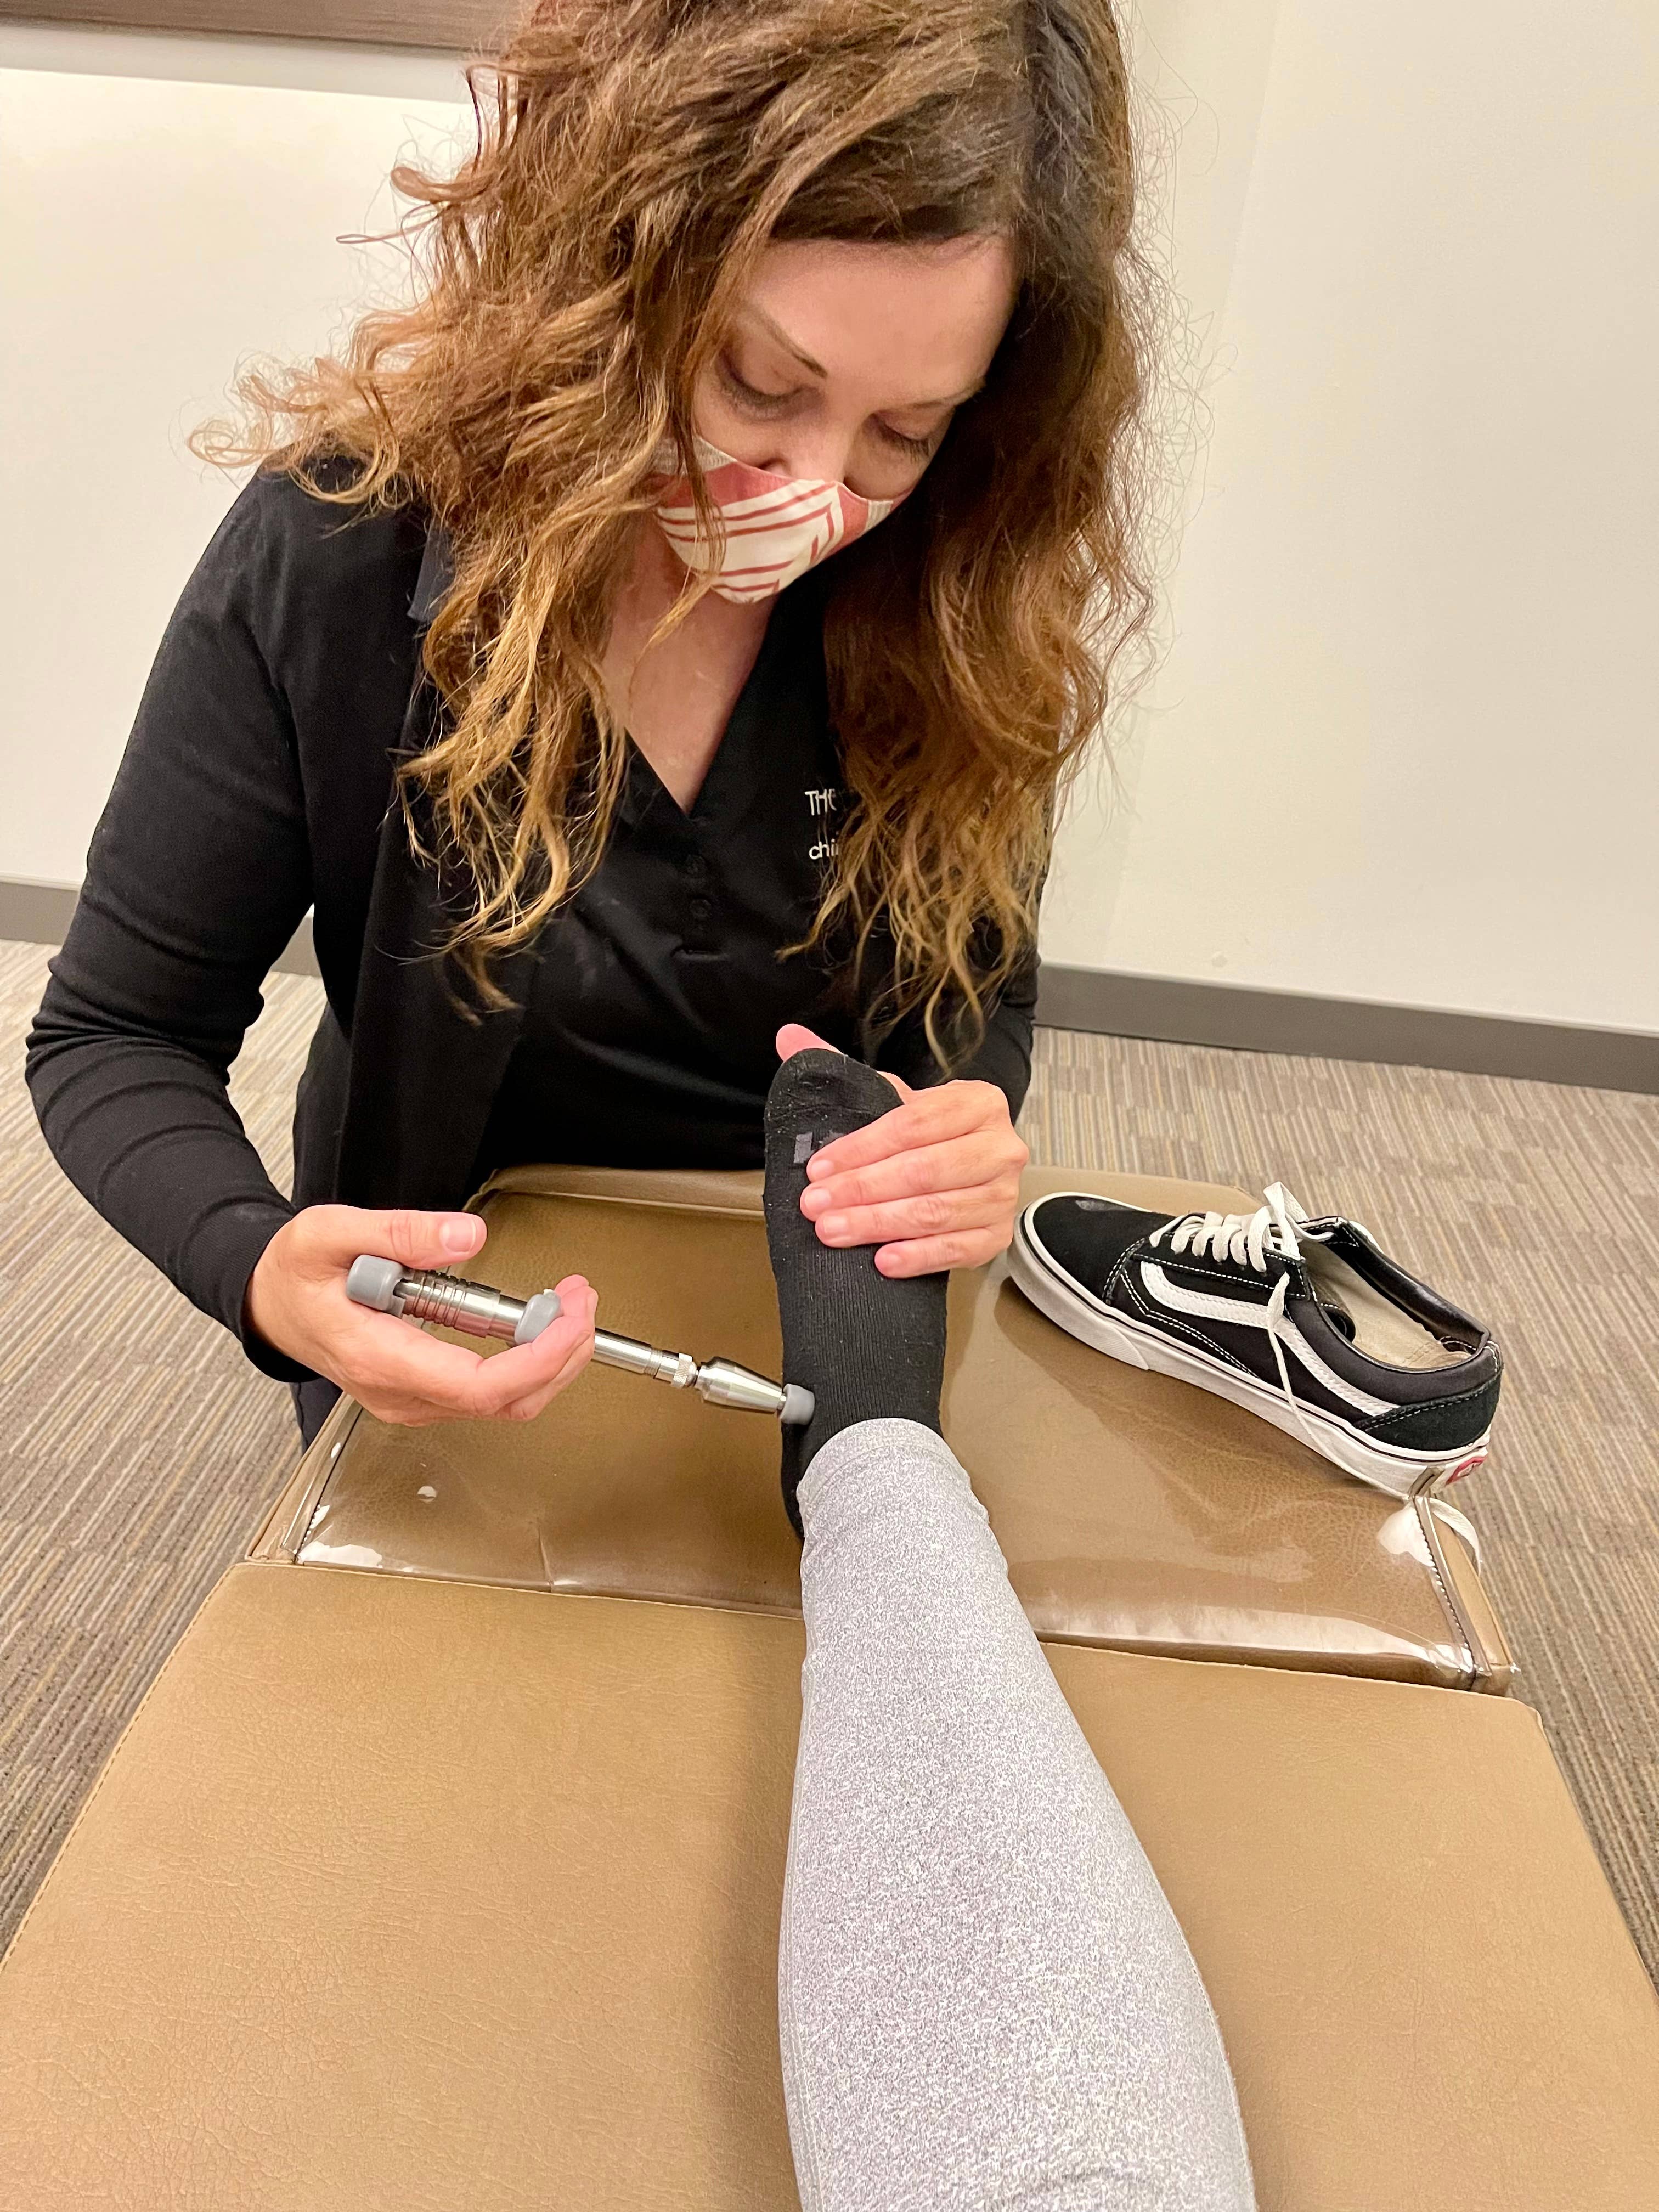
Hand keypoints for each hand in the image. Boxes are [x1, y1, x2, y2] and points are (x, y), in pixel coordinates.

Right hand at [246, 1204, 596, 1425]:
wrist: (269, 1304)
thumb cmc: (294, 1275)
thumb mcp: (329, 1234)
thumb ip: (398, 1232)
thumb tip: (465, 1238)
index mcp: (378, 1357)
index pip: (477, 1385)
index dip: (537, 1360)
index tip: (569, 1320)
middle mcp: (399, 1392)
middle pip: (504, 1402)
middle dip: (561, 1356)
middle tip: (583, 1302)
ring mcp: (412, 1398)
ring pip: (503, 1403)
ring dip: (550, 1359)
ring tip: (570, 1307)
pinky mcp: (422, 1391)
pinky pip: (488, 1391)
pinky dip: (527, 1361)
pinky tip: (540, 1322)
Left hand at [775, 1024, 1028, 1277]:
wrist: (964, 1172)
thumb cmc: (922, 1136)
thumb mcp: (888, 1099)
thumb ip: (841, 1070)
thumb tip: (788, 1038)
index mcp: (977, 1102)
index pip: (914, 1124)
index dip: (862, 1148)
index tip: (818, 1167)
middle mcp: (1000, 1147)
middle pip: (925, 1170)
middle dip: (863, 1189)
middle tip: (816, 1205)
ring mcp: (1003, 1195)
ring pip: (937, 1212)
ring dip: (879, 1224)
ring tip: (833, 1231)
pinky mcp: (998, 1236)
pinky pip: (958, 1250)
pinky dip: (920, 1257)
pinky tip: (884, 1261)